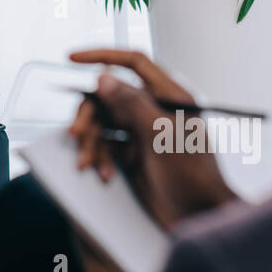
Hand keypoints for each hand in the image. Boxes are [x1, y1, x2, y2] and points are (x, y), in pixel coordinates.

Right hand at [67, 49, 239, 231]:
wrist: (199, 217)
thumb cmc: (194, 177)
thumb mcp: (163, 137)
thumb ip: (133, 104)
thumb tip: (104, 78)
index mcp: (169, 95)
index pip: (133, 62)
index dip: (101, 55)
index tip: (72, 57)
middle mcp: (154, 107)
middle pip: (108, 95)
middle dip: (89, 115)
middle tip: (76, 134)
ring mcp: (142, 129)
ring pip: (102, 121)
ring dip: (91, 141)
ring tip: (88, 164)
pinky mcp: (133, 150)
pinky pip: (105, 143)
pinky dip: (99, 156)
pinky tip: (103, 173)